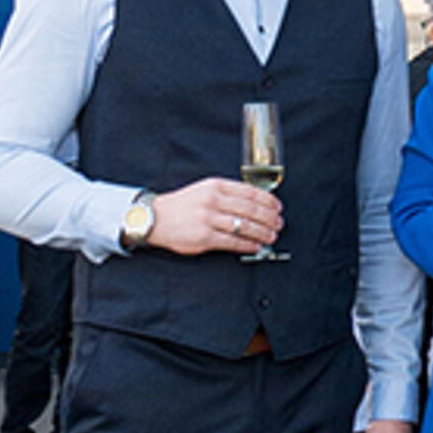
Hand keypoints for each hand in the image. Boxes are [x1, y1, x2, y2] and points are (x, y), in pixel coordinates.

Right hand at [147, 178, 282, 255]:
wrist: (154, 218)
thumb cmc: (181, 206)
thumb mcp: (204, 190)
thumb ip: (228, 194)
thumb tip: (256, 204)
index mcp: (216, 186)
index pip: (250, 192)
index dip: (268, 201)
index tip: (277, 207)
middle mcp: (213, 201)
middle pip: (252, 210)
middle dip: (270, 219)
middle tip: (278, 224)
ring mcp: (208, 219)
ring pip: (245, 226)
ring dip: (263, 233)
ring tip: (271, 236)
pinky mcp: (204, 237)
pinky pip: (233, 242)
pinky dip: (248, 245)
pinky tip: (255, 246)